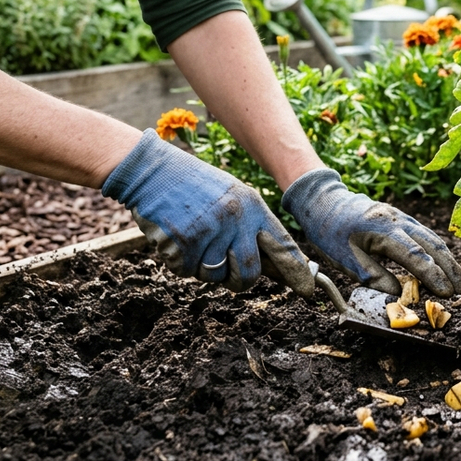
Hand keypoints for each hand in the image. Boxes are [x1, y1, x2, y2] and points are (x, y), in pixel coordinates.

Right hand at [103, 130, 314, 295]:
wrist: (153, 172)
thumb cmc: (195, 187)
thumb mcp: (233, 198)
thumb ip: (252, 227)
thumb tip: (275, 265)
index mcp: (252, 206)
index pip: (283, 245)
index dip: (296, 271)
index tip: (308, 288)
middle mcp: (235, 220)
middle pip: (250, 273)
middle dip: (241, 281)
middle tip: (230, 274)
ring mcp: (209, 233)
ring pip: (216, 276)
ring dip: (205, 268)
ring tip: (195, 238)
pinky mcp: (183, 245)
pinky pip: (188, 272)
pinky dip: (182, 262)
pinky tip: (177, 237)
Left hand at [282, 169, 460, 296]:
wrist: (325, 201)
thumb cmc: (330, 231)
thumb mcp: (344, 258)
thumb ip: (372, 276)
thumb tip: (397, 294)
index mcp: (383, 231)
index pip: (415, 256)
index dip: (433, 276)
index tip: (446, 294)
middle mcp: (398, 221)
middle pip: (433, 245)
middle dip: (450, 270)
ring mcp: (402, 217)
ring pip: (433, 238)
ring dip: (449, 260)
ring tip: (460, 282)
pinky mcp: (402, 218)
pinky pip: (426, 234)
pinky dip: (440, 251)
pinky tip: (446, 263)